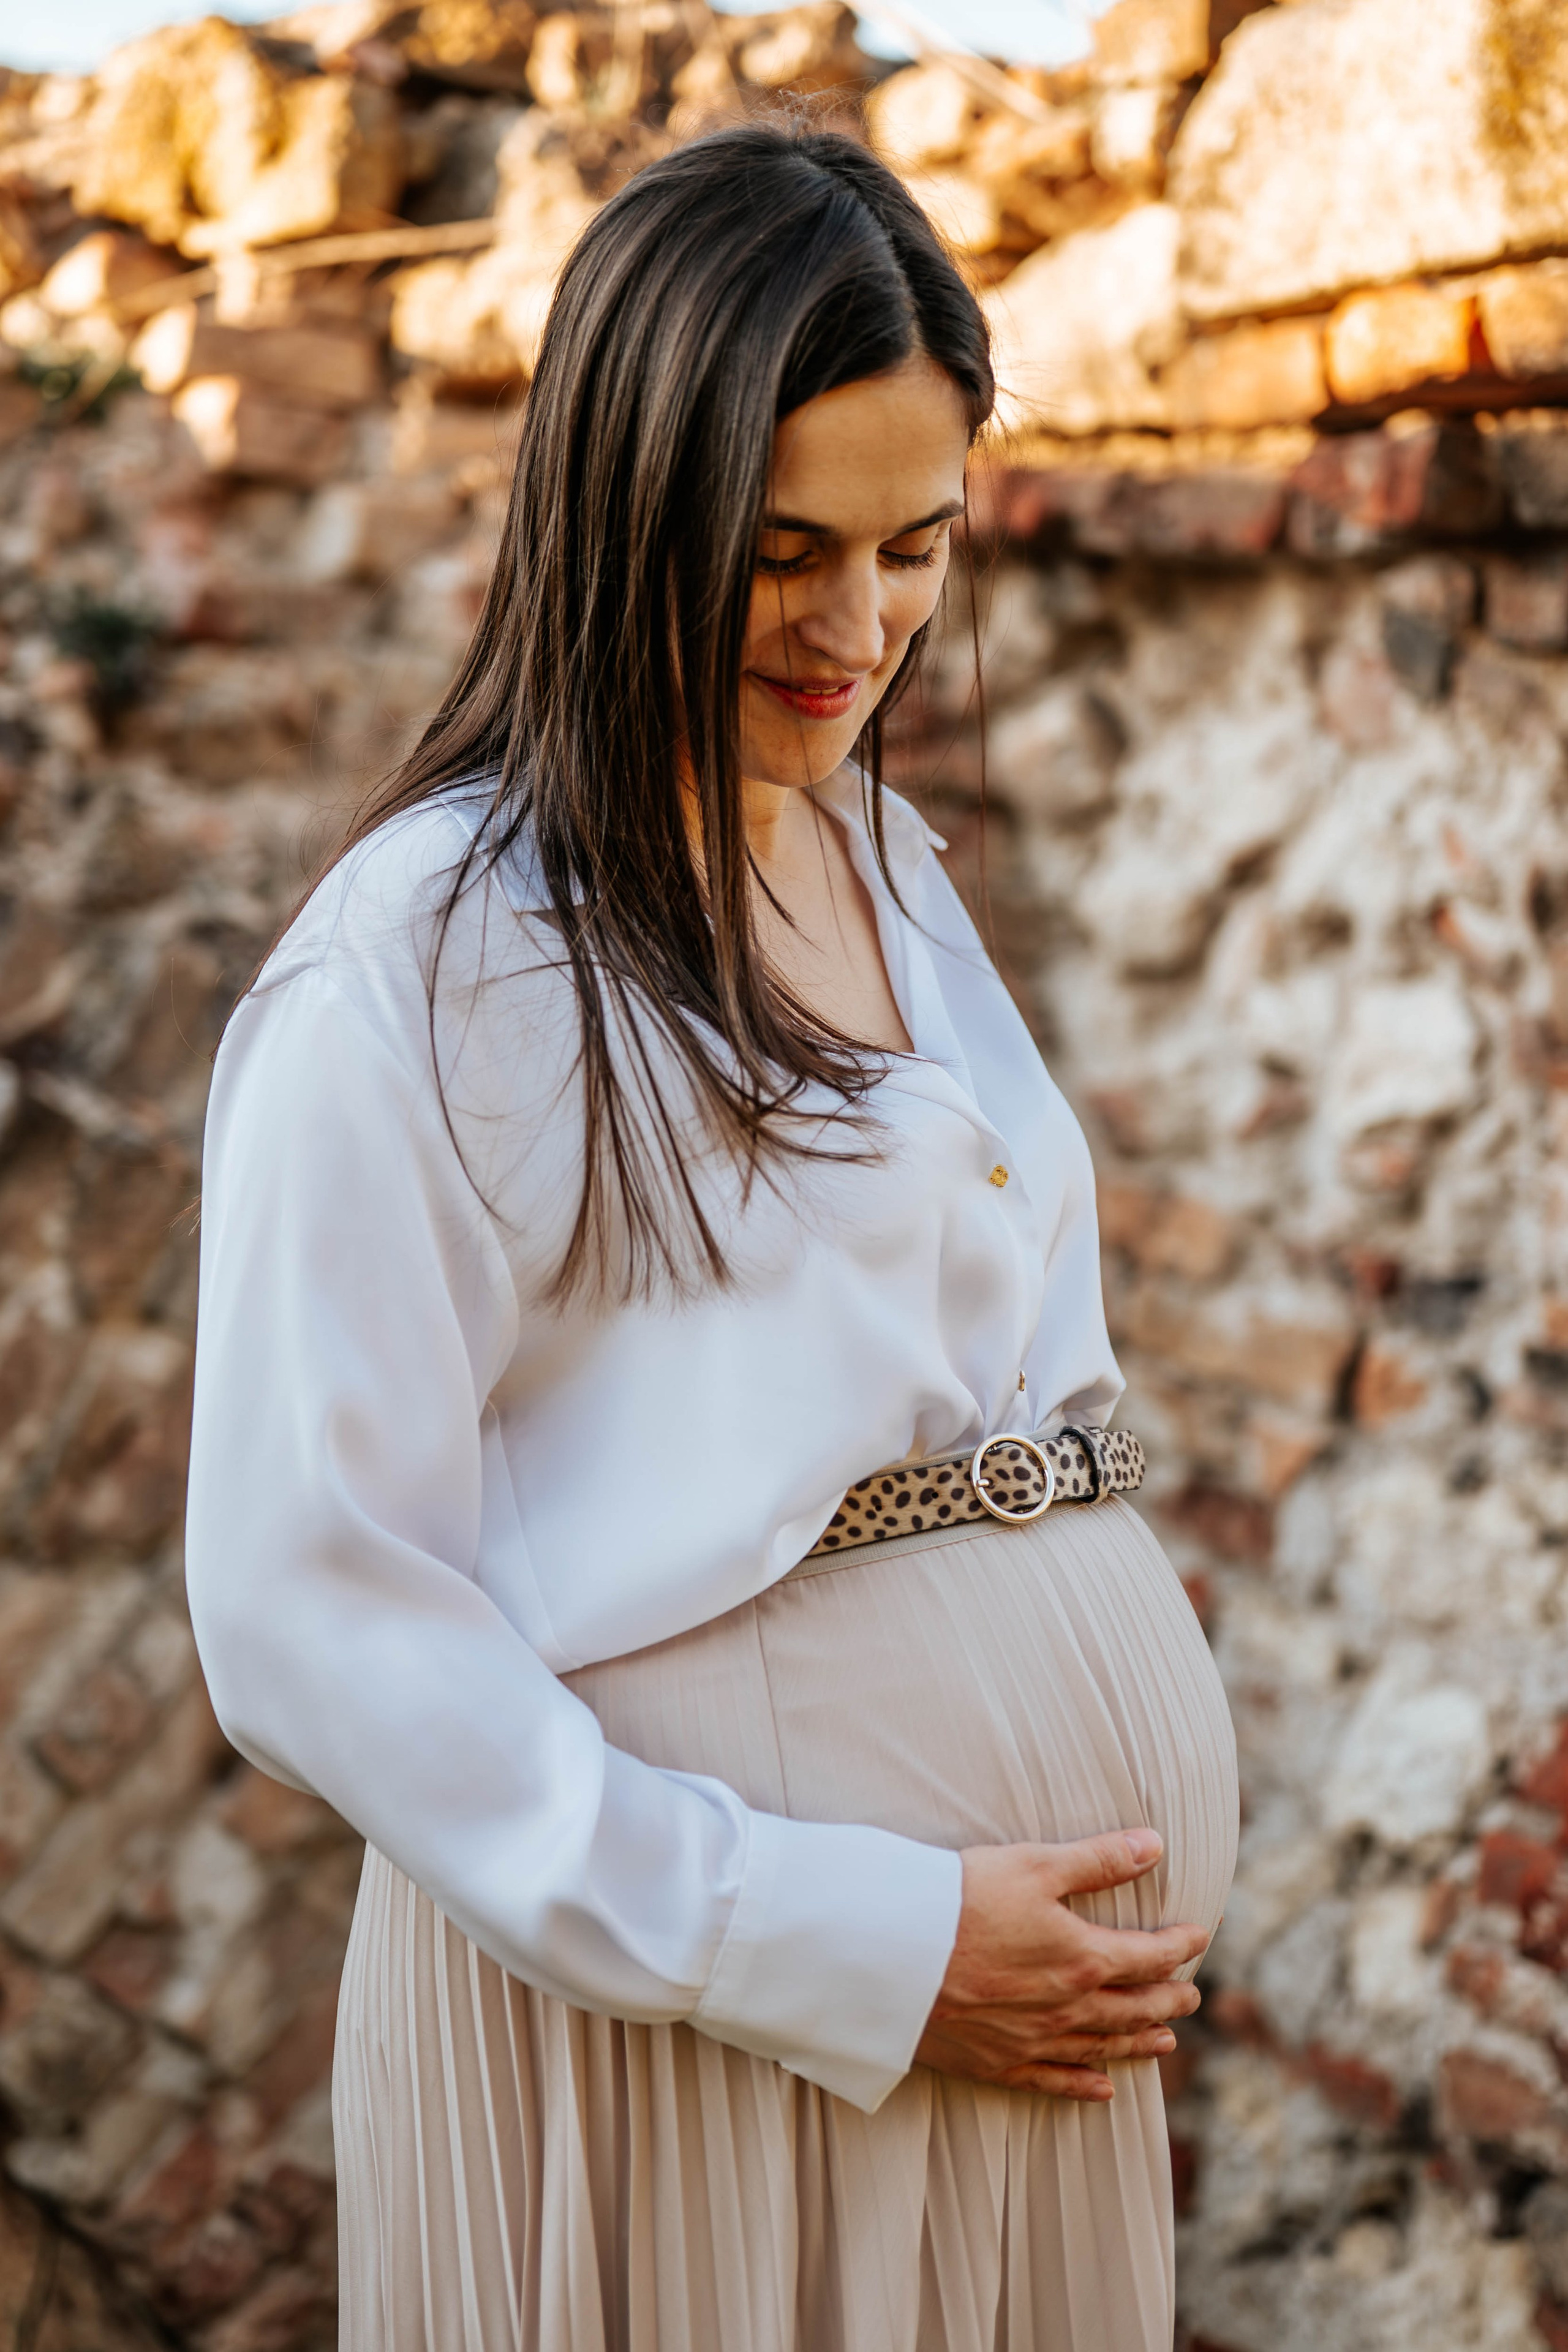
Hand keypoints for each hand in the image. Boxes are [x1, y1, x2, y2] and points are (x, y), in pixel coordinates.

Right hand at [913, 1829, 1209, 2101]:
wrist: (891, 1957)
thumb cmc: (960, 1900)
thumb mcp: (1033, 1865)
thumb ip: (1097, 1860)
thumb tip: (1154, 1847)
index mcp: (1082, 1958)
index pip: (1150, 1956)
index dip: (1180, 1945)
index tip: (1200, 1936)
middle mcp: (1066, 2009)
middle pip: (1133, 2007)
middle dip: (1168, 1999)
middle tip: (1191, 1995)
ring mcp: (1033, 2042)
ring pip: (1101, 2047)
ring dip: (1138, 2042)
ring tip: (1166, 2041)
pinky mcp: (996, 2063)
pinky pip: (1053, 2082)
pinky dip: (1083, 2086)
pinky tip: (1103, 2092)